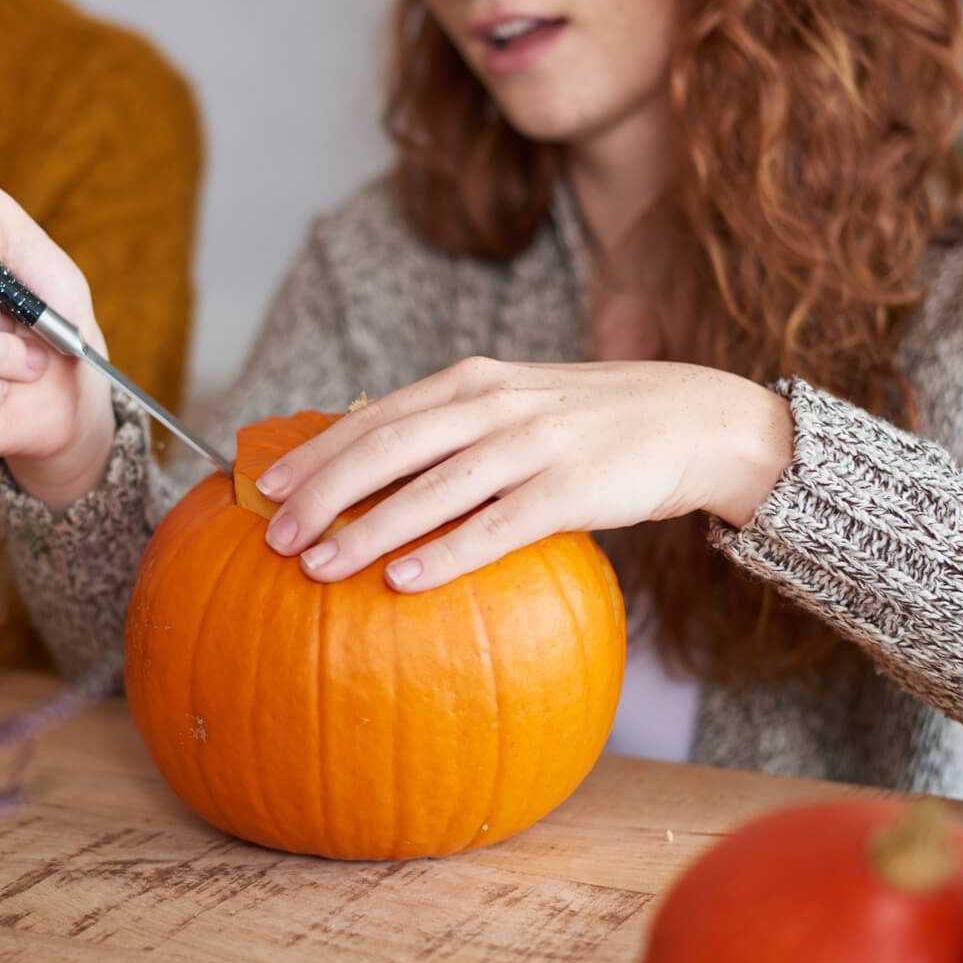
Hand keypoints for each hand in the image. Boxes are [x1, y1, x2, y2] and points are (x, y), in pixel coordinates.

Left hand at [252, 357, 794, 591]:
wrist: (697, 418)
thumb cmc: (593, 424)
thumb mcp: (514, 406)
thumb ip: (451, 429)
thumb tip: (373, 473)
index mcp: (471, 381)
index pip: (376, 415)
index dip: (317, 450)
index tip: (265, 486)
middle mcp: (494, 404)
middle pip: (388, 445)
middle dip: (323, 490)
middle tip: (274, 535)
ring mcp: (534, 445)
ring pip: (432, 488)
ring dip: (367, 528)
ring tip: (317, 565)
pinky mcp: (572, 489)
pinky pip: (496, 526)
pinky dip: (444, 554)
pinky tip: (401, 581)